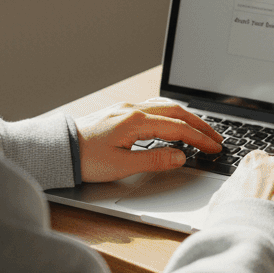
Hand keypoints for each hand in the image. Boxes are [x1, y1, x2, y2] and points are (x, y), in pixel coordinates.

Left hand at [73, 98, 223, 181]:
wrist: (57, 149)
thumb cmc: (84, 159)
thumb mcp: (121, 165)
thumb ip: (154, 160)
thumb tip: (180, 156)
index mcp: (136, 122)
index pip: (178, 128)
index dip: (199, 139)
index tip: (215, 148)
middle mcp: (133, 110)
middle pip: (176, 112)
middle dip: (199, 125)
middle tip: (216, 137)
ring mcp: (126, 109)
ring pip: (165, 107)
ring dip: (186, 117)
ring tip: (200, 129)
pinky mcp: (120, 112)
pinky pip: (153, 107)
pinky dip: (171, 114)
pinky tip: (172, 121)